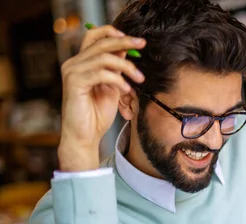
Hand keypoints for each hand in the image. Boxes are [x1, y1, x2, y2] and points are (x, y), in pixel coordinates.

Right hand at [58, 25, 145, 171]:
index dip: (114, 33)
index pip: (94, 36)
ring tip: (139, 79)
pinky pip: (101, 73)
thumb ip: (116, 69)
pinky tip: (126, 89)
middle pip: (101, 42)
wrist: (84, 136)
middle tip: (142, 44)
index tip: (135, 40)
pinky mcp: (74, 83)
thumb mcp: (112, 87)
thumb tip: (127, 50)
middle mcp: (74, 63)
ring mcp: (72, 72)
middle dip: (125, 42)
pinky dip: (117, 79)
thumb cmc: (97, 114)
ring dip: (127, 67)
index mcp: (82, 62)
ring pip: (104, 58)